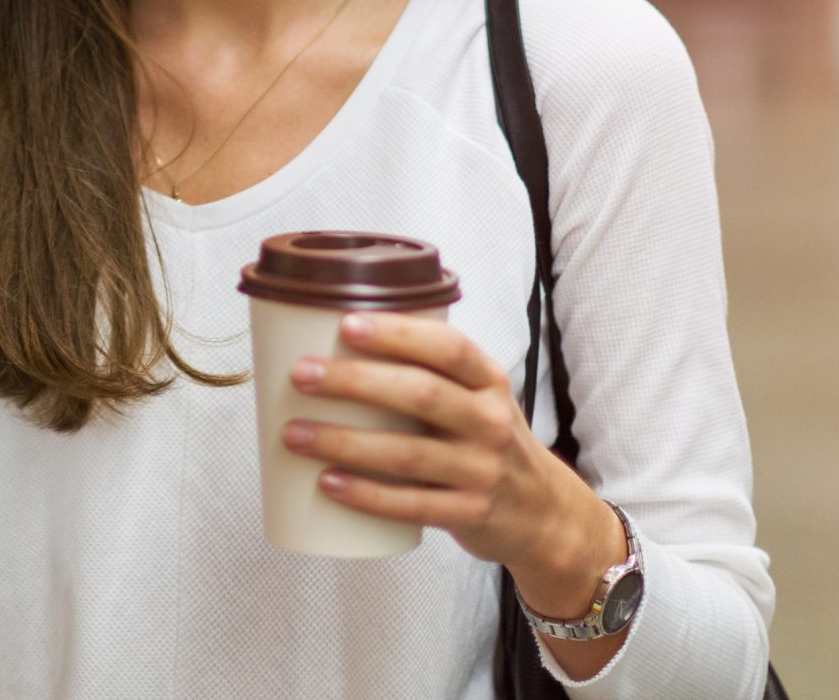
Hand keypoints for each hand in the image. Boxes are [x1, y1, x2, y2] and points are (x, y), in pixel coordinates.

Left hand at [280, 312, 621, 616]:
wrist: (544, 513)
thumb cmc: (487, 442)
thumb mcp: (477, 399)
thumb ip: (428, 374)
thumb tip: (333, 348)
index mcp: (488, 381)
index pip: (448, 347)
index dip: (398, 333)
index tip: (346, 324)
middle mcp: (490, 421)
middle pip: (421, 394)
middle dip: (355, 382)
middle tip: (301, 375)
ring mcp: (483, 470)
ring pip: (408, 453)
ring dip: (346, 442)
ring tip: (295, 433)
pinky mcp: (470, 514)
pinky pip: (412, 505)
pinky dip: (367, 495)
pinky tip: (328, 484)